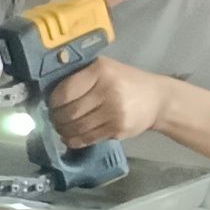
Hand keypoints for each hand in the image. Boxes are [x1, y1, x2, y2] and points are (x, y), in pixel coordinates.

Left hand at [48, 50, 166, 147]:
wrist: (159, 99)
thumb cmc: (127, 81)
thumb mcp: (107, 69)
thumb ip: (83, 75)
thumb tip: (50, 90)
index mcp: (101, 71)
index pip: (66, 91)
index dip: (54, 102)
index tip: (52, 105)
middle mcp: (108, 91)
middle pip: (70, 111)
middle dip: (57, 118)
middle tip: (54, 119)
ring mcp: (114, 112)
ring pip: (78, 127)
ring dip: (63, 131)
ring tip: (61, 128)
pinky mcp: (118, 129)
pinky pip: (89, 138)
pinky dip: (74, 140)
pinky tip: (69, 138)